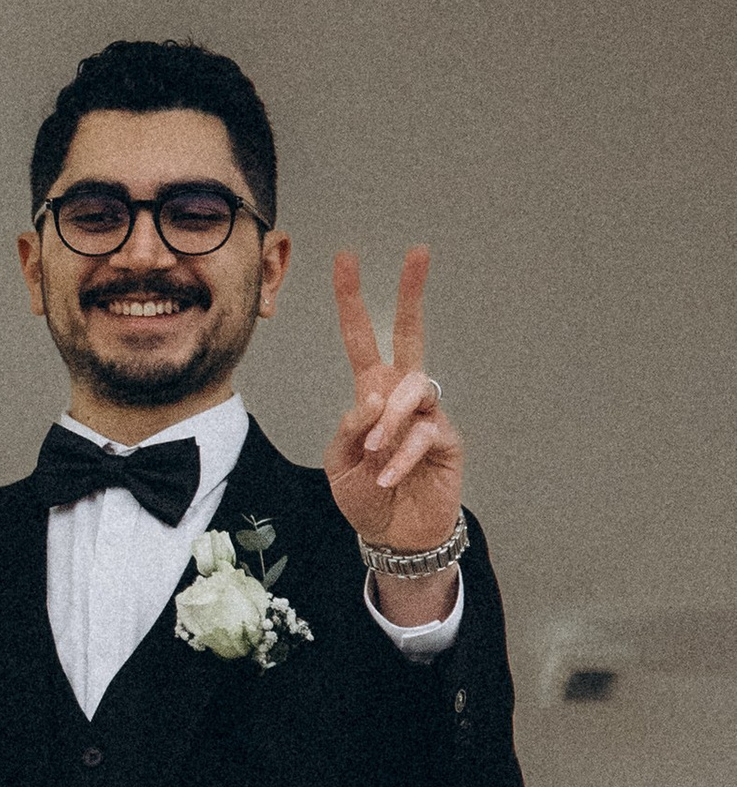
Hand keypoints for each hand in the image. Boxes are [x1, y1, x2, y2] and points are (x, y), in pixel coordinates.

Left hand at [324, 248, 464, 612]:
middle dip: (412, 292)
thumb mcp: (340, 462)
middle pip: (410, 334)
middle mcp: (401, 395)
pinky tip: (387, 476)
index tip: (346, 257)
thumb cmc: (365, 495)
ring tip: (375, 452)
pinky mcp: (446, 439)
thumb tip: (372, 398)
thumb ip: (350, 428)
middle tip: (418, 252)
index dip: (352, 300)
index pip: (361, 339)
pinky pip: (424, 434)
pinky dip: (401, 456)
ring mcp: (428, 414)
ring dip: (390, 419)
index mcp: (370, 392)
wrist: (395, 534)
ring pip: (412, 390)